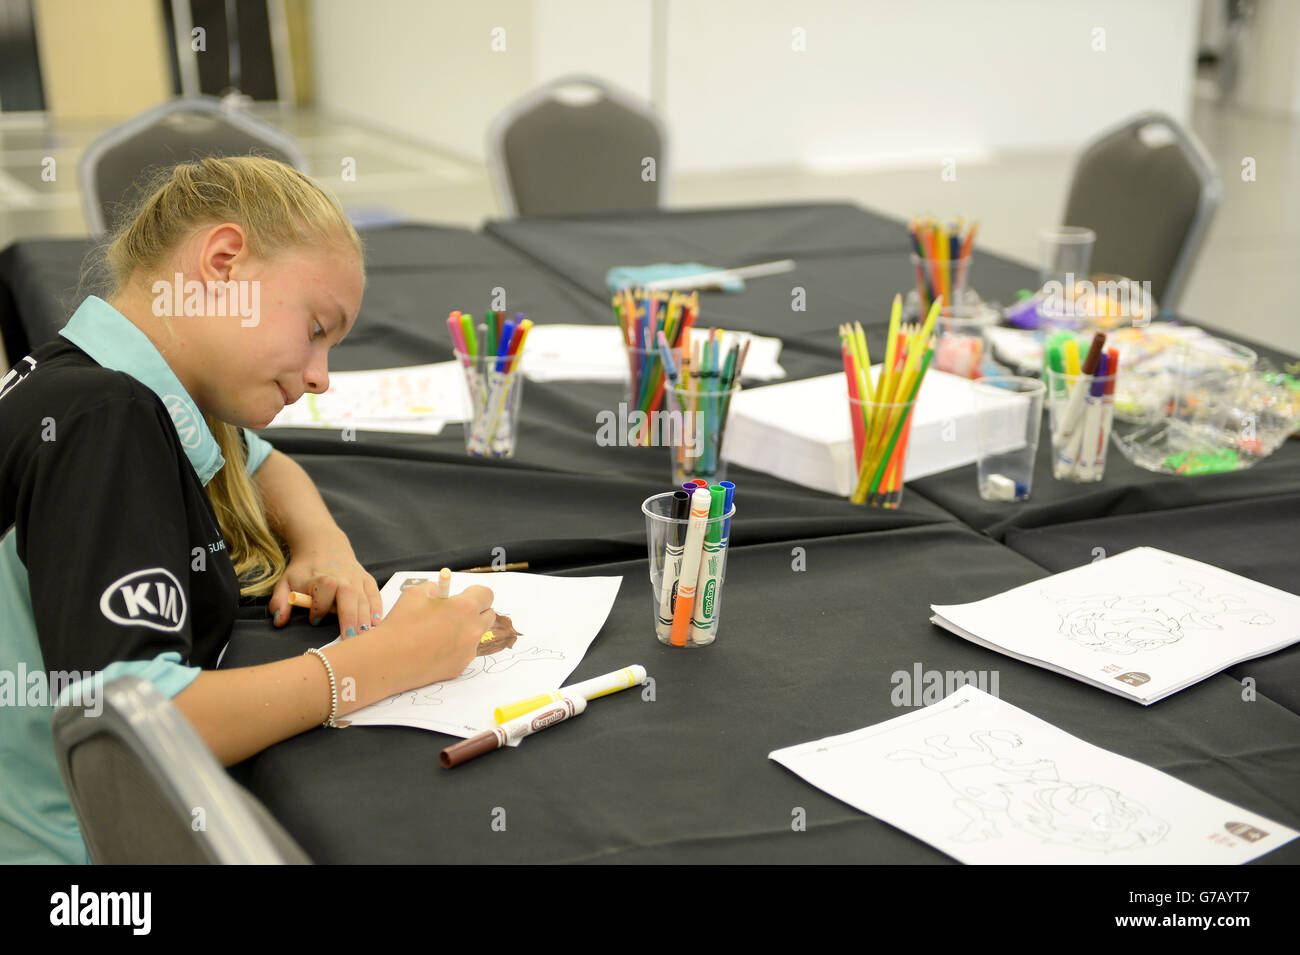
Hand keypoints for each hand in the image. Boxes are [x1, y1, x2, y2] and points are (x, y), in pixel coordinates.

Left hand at [268, 534, 382, 638]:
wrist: (324, 545)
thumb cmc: (304, 570)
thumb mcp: (285, 582)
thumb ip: (280, 602)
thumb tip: (279, 621)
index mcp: (319, 576)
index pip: (323, 589)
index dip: (319, 606)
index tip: (314, 619)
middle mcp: (341, 576)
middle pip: (348, 594)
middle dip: (350, 616)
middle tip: (350, 637)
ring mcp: (356, 578)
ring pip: (363, 597)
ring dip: (365, 617)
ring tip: (365, 636)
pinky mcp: (366, 579)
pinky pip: (374, 594)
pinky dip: (377, 608)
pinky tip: (377, 623)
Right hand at [378, 583, 494, 686]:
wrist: (387, 660)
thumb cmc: (400, 624)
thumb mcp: (416, 593)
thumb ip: (435, 588)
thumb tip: (442, 592)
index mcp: (465, 608)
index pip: (487, 595)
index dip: (475, 593)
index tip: (464, 595)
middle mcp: (472, 630)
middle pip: (489, 616)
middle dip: (476, 611)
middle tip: (456, 612)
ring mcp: (468, 651)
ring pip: (476, 635)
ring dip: (466, 630)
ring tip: (441, 631)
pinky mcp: (459, 667)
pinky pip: (464, 653)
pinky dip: (455, 648)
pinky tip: (435, 648)